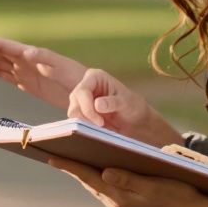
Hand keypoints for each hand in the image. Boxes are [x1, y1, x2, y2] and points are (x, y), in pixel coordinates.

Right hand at [0, 34, 86, 110]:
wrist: (90, 93)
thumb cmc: (79, 80)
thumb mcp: (64, 69)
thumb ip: (46, 59)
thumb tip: (27, 52)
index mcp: (32, 56)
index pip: (4, 47)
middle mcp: (26, 61)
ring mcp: (25, 71)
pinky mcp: (27, 83)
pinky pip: (4, 74)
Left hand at [47, 155, 205, 206]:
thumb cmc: (181, 194)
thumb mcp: (155, 184)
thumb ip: (129, 180)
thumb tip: (104, 172)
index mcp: (122, 199)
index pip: (89, 177)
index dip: (69, 165)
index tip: (50, 155)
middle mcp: (119, 205)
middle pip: (89, 182)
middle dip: (72, 167)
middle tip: (52, 151)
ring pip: (98, 186)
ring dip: (84, 173)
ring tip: (68, 157)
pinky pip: (108, 190)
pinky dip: (99, 179)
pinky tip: (96, 169)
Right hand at [66, 67, 180, 145]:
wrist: (135, 119)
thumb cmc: (133, 106)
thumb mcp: (126, 102)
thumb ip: (112, 102)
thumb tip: (97, 104)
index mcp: (95, 77)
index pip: (82, 91)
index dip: (87, 107)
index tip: (100, 122)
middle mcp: (85, 86)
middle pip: (74, 102)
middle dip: (86, 116)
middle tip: (101, 126)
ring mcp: (81, 99)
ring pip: (73, 112)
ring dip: (84, 123)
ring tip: (101, 127)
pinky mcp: (81, 111)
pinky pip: (76, 120)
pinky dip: (85, 127)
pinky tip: (97, 129)